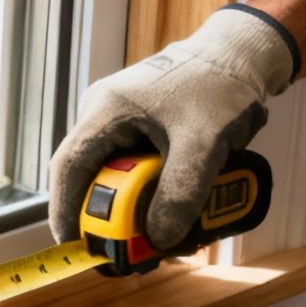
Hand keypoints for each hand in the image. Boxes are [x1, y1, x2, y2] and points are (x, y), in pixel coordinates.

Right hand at [49, 6, 296, 248]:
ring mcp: (118, 121)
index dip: (64, 209)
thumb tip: (159, 239)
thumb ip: (181, 191)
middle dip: (104, 217)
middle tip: (124, 250)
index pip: (69, 166)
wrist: (241, 56)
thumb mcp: (204, 143)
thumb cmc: (221, 87)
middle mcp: (103, 114)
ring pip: (110, 175)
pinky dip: (146, 193)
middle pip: (88, 176)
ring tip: (158, 236)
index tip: (75, 245)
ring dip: (130, 207)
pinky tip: (170, 210)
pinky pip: (130, 168)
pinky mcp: (137, 129)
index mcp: (106, 109)